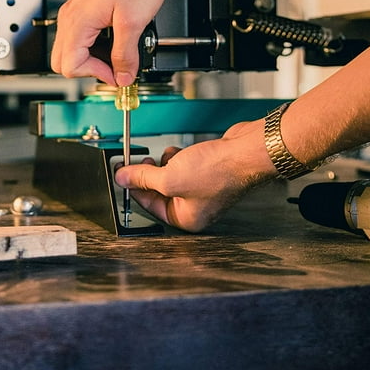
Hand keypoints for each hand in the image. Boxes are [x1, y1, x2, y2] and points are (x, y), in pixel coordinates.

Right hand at [50, 0, 167, 85]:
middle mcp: (71, 17)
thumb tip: (122, 76)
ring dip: (94, 59)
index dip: (96, 74)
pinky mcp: (86, 11)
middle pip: (63, 62)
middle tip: (116, 67)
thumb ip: (125, 54)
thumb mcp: (134, 22)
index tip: (118, 72)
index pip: (70, 65)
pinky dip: (97, 47)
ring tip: (120, 54)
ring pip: (72, 51)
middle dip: (90, 70)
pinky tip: (117, 43)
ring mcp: (76, 14)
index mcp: (78, 20)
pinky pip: (82, 39)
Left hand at [114, 120, 276, 231]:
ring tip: (166, 157)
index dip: (134, 188)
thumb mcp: (169, 177)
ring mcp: (203, 188)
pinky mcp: (208, 170)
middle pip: (160, 191)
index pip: (150, 206)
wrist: (246, 151)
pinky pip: (184, 165)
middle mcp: (196, 207)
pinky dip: (178, 157)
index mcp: (187, 218)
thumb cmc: (219, 172)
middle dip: (149, 175)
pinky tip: (179, 152)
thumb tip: (123, 178)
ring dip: (164, 164)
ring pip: (172, 176)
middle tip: (139, 162)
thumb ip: (143, 178)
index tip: (122, 173)